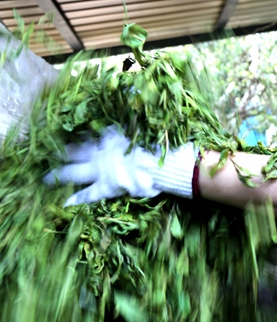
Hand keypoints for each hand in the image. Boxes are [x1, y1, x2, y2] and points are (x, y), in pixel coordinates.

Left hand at [44, 125, 197, 205]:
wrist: (160, 165)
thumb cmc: (152, 142)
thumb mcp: (139, 122)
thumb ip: (128, 113)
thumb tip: (125, 94)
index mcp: (105, 134)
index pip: (82, 132)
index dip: (70, 132)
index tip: (57, 129)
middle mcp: (97, 152)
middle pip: (71, 152)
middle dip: (57, 153)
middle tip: (45, 153)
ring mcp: (99, 171)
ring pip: (72, 173)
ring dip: (59, 174)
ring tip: (46, 178)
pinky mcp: (106, 188)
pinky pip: (89, 194)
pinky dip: (77, 198)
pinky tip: (65, 203)